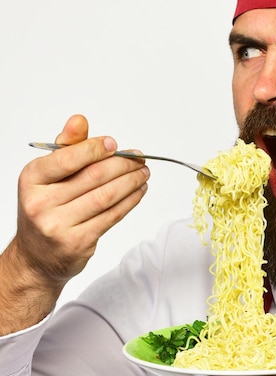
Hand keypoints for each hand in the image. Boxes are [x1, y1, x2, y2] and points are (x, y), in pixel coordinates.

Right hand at [0, 114, 149, 332]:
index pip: (68, 158)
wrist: (37, 256)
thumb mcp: (48, 174)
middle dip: (123, 164)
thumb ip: (67, 146)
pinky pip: (112, 216)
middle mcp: (40, 203)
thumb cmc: (46, 207)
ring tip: (143, 173)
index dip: (96, 148)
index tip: (115, 144)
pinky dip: (130, 200)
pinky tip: (138, 191)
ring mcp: (58, 226)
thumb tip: (79, 120)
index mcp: (32, 179)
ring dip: (131, 181)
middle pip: (94, 176)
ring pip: (106, 196)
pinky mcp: (78, 243)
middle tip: (139, 159)